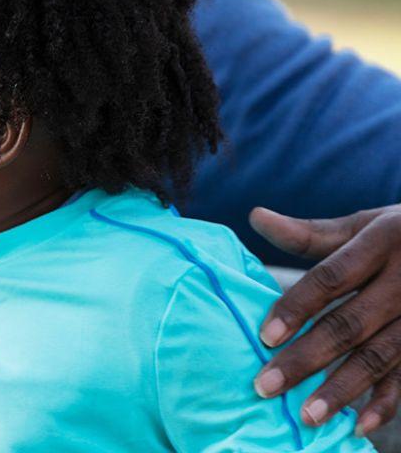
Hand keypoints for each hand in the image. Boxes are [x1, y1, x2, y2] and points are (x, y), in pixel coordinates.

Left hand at [250, 206, 400, 435]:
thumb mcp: (365, 224)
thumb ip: (312, 233)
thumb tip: (256, 217)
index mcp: (383, 243)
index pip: (332, 278)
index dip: (297, 306)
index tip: (264, 337)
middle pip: (350, 324)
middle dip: (307, 358)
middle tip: (266, 386)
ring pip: (380, 355)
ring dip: (343, 389)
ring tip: (307, 416)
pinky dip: (387, 402)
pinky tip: (360, 425)